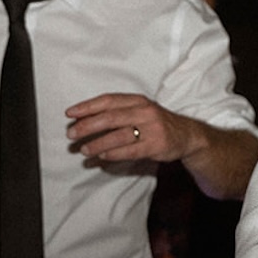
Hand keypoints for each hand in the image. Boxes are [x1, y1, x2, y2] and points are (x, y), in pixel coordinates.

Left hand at [65, 93, 196, 163]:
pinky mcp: (157, 145)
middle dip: (88, 126)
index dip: (88, 106)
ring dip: (98, 143)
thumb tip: (82, 121)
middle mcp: (146, 112)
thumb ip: (116, 113)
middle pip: (111, 117)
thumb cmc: (156, 123)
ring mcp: (153, 128)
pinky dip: (113, 154)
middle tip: (72, 134)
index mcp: (138, 101)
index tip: (70, 113)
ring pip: (119, 136)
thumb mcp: (140, 111)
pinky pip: (130, 150)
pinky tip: (102, 156)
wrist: (187, 135)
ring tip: (84, 149)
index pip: (109, 100)